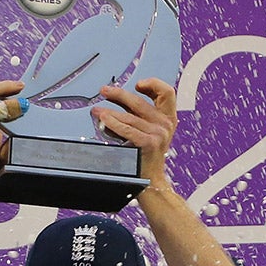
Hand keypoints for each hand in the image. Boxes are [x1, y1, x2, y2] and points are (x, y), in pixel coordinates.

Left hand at [95, 78, 179, 193]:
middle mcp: (165, 125)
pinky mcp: (148, 143)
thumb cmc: (145, 157)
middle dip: (118, 94)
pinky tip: (103, 119)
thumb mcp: (150, 133)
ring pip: (128, 117)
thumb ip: (141, 116)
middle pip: (139, 102)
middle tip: (104, 90)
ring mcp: (158, 134)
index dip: (153, 84)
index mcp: (169, 119)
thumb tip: (116, 98)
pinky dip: (112, 122)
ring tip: (96, 110)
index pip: (167, 93)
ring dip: (109, 112)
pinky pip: (126, 129)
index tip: (138, 85)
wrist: (151, 181)